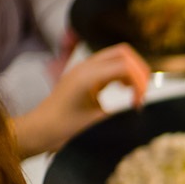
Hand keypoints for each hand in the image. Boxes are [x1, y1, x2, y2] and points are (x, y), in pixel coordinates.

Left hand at [14, 43, 150, 156]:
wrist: (41, 130)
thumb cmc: (65, 128)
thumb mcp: (97, 120)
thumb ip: (120, 108)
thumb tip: (141, 104)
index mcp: (88, 76)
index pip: (125, 66)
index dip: (140, 83)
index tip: (139, 104)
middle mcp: (86, 66)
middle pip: (124, 53)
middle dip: (139, 71)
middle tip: (143, 93)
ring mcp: (84, 68)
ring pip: (118, 57)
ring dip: (132, 72)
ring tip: (135, 94)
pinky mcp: (85, 74)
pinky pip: (110, 65)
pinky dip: (123, 75)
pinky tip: (124, 91)